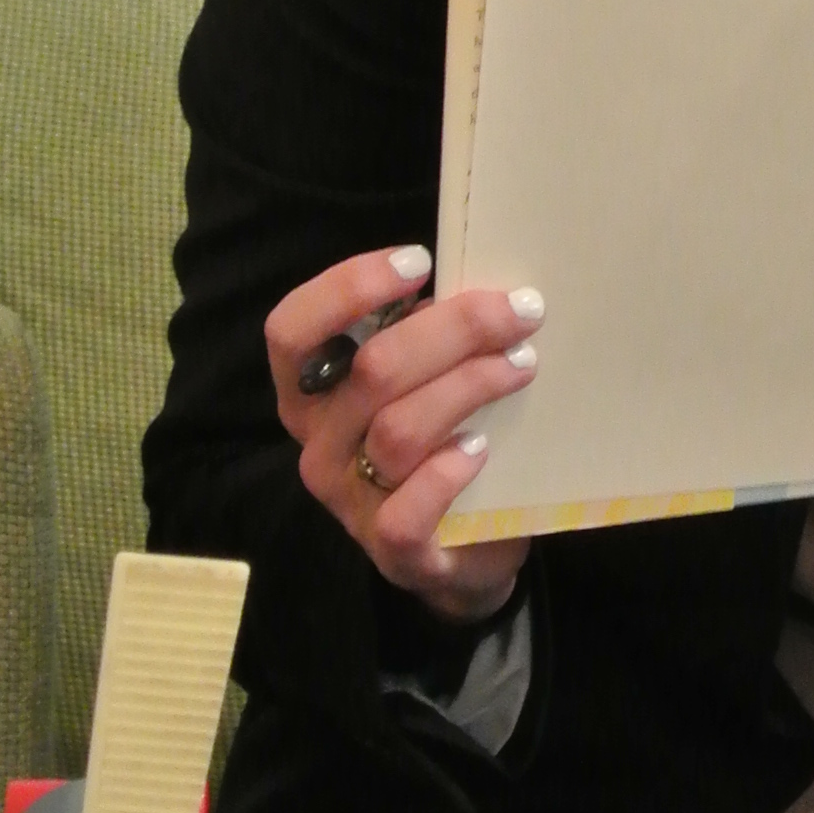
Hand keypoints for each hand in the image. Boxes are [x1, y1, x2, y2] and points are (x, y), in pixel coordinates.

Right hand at [264, 247, 535, 626]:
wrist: (465, 549)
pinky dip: (448, 471)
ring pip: (399, 429)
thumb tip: (483, 285)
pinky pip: (408, 509)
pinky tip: (481, 448)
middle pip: (373, 370)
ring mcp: (349, 501)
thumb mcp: (424, 378)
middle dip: (455, 329)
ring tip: (522, 365)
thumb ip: (426, 334)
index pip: (291, 331)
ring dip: (470, 386)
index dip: (347, 288)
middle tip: (519, 312)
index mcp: (313, 392)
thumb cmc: (442, 438)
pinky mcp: (391, 550)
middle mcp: (318, 444)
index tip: (420, 262)